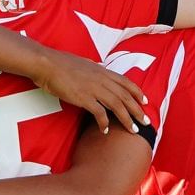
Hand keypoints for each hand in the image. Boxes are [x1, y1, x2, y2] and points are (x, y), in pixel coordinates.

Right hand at [30, 51, 148, 134]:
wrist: (48, 64)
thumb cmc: (62, 64)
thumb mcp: (84, 64)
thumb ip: (94, 70)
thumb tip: (99, 71)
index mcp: (103, 71)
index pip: (126, 82)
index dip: (137, 92)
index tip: (145, 101)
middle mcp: (102, 79)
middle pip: (126, 96)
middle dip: (138, 110)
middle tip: (146, 122)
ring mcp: (94, 89)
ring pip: (117, 105)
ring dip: (127, 119)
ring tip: (133, 130)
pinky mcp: (84, 98)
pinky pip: (99, 113)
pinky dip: (105, 123)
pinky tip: (106, 130)